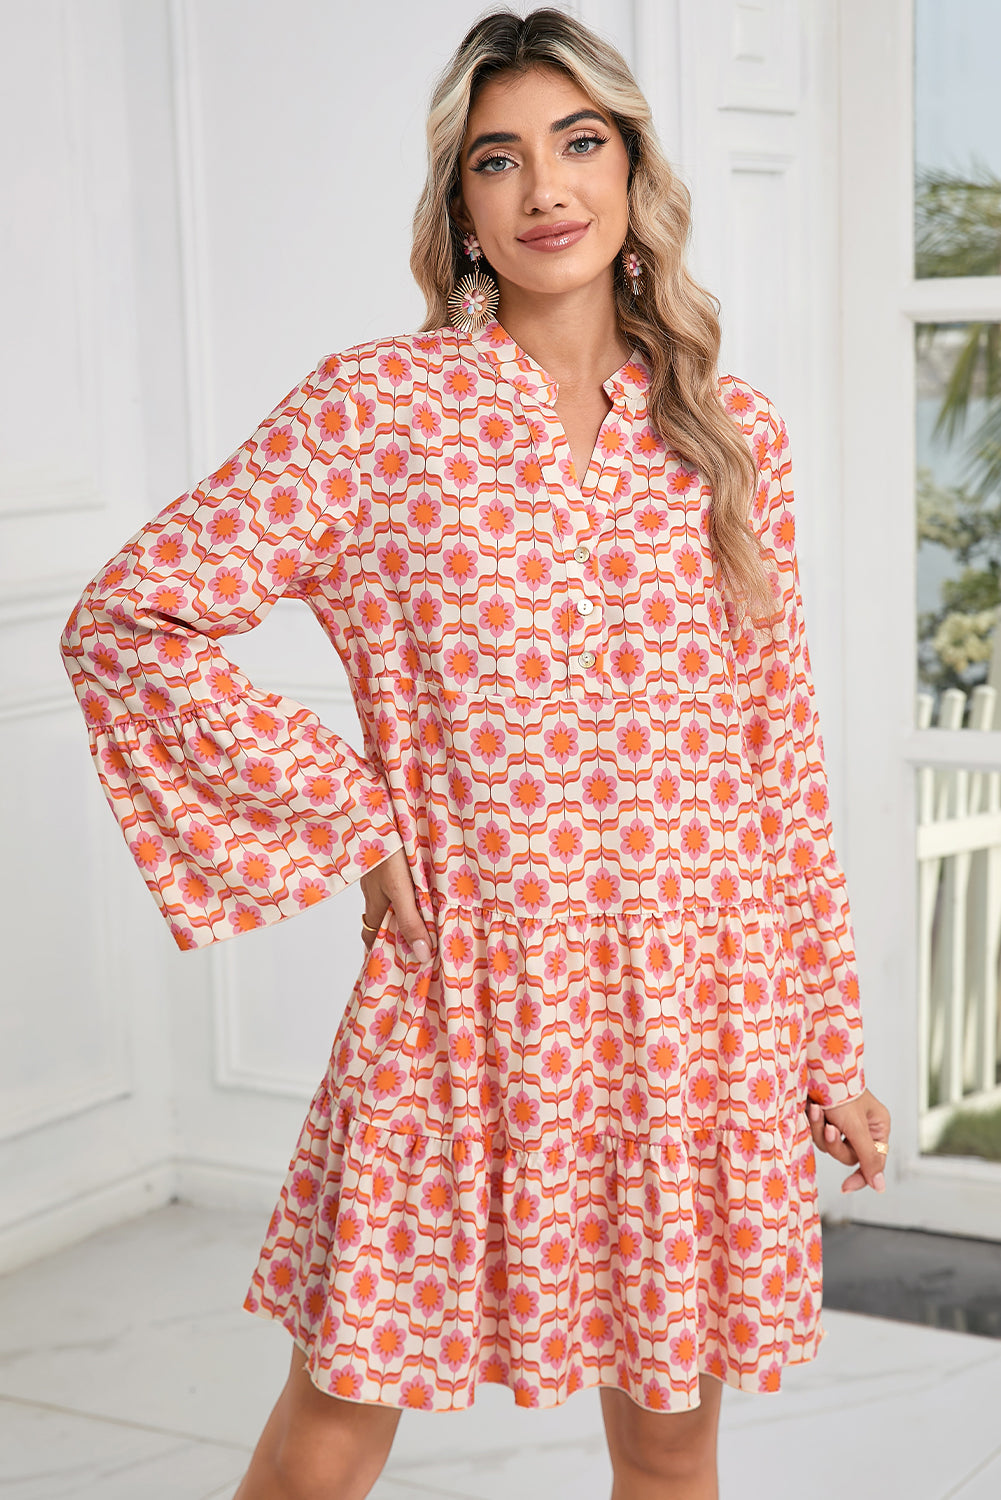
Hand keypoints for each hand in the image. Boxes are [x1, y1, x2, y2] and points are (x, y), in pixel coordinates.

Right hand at [359, 846, 434, 962]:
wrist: (371, 809)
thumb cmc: (385, 849)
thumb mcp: (400, 888)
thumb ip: (410, 919)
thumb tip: (422, 954)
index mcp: (375, 902)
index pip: (371, 935)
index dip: (380, 951)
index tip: (396, 963)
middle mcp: (373, 889)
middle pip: (383, 917)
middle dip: (398, 930)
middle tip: (421, 941)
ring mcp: (378, 871)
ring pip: (391, 895)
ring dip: (407, 905)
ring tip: (432, 911)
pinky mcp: (386, 853)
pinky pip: (397, 875)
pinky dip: (409, 883)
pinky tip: (426, 878)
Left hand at [805, 1088, 890, 1194]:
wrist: (813, 1067)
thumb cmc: (840, 1093)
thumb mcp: (856, 1127)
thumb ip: (868, 1157)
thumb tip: (880, 1186)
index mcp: (878, 1125)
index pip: (874, 1162)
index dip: (860, 1176)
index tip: (845, 1187)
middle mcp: (863, 1126)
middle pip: (849, 1155)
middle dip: (834, 1143)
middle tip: (830, 1127)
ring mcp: (843, 1122)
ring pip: (831, 1146)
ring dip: (821, 1130)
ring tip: (817, 1110)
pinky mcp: (826, 1118)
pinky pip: (819, 1134)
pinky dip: (814, 1123)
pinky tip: (812, 1107)